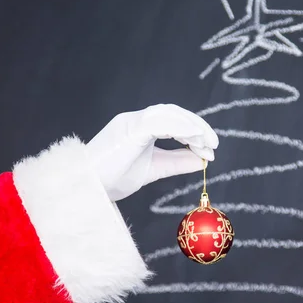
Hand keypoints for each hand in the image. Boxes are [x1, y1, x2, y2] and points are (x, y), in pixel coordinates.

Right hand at [85, 104, 218, 201]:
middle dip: (197, 127)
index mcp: (141, 127)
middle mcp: (137, 120)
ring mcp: (132, 122)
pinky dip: (180, 127)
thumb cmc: (113, 179)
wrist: (88, 189)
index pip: (174, 121)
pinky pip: (159, 122)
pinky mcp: (130, 129)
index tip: (210, 150)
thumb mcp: (154, 169)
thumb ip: (177, 162)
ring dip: (191, 127)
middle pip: (174, 113)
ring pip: (168, 113)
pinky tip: (194, 138)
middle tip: (214, 145)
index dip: (194, 132)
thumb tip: (202, 159)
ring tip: (206, 143)